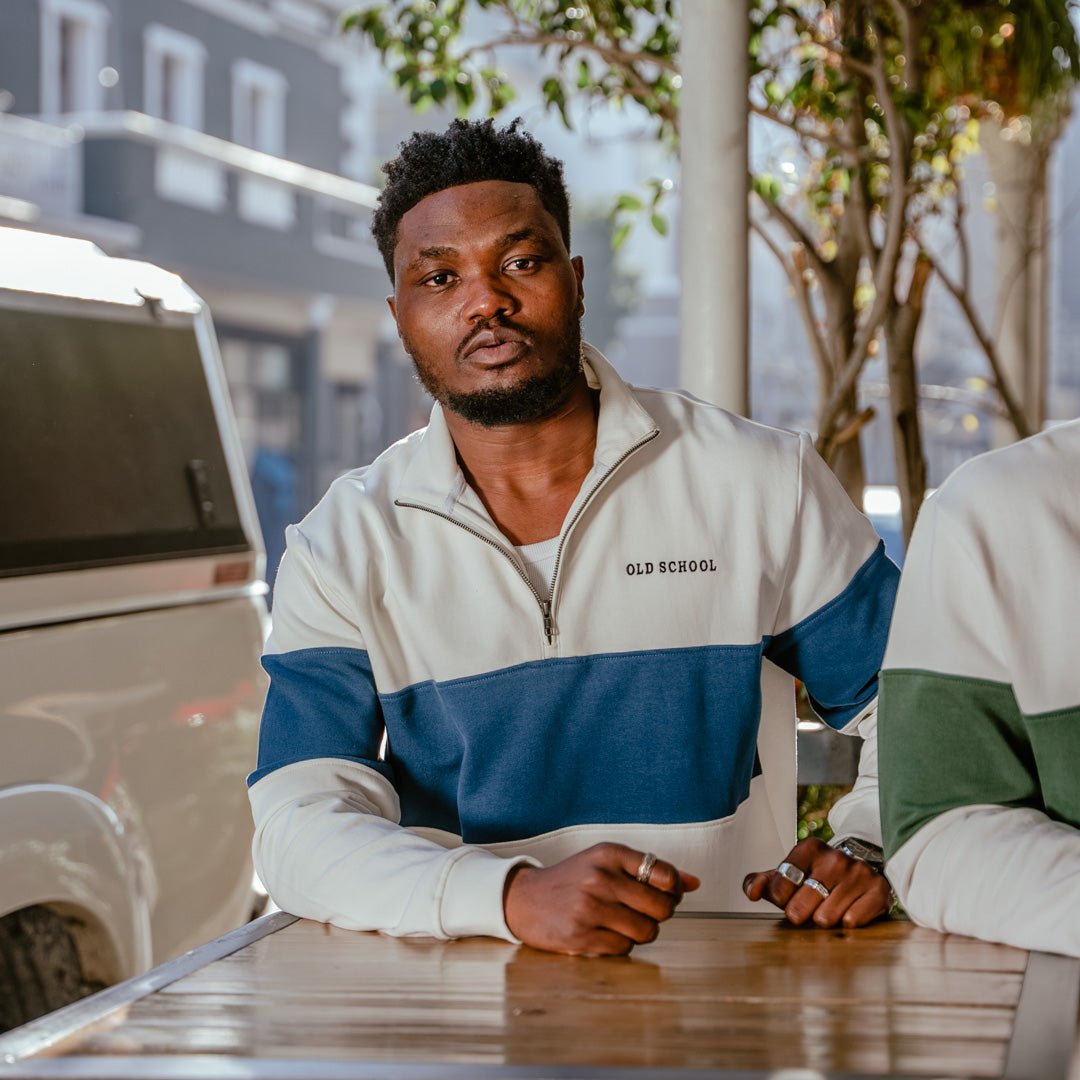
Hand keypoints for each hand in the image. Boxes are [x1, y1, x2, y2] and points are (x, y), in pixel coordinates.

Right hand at [503, 842, 700, 955]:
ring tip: (622, 922)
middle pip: (662, 907)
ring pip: (647, 931)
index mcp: (609, 854)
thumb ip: (651, 871)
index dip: (674, 889)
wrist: (524, 899)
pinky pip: (624, 948)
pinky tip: (605, 933)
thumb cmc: (574, 879)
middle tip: (643, 911)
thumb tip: (695, 883)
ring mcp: (589, 907)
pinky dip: (621, 944)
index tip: (665, 893)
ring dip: (641, 932)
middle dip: (659, 914)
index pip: (665, 874)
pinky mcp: (580, 935)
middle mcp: (600, 877)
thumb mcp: (607, 863)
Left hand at [742, 837, 891, 928]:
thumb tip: (751, 893)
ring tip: (826, 910)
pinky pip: (852, 921)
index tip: (785, 899)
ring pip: (826, 917)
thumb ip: (762, 881)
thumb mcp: (787, 875)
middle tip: (805, 911)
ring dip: (822, 920)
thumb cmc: (815, 876)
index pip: (781, 881)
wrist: (858, 872)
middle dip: (800, 914)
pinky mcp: (878, 890)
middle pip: (802, 904)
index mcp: (809, 848)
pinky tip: (847, 912)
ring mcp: (858, 873)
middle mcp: (835, 857)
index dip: (780, 897)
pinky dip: (846, 923)